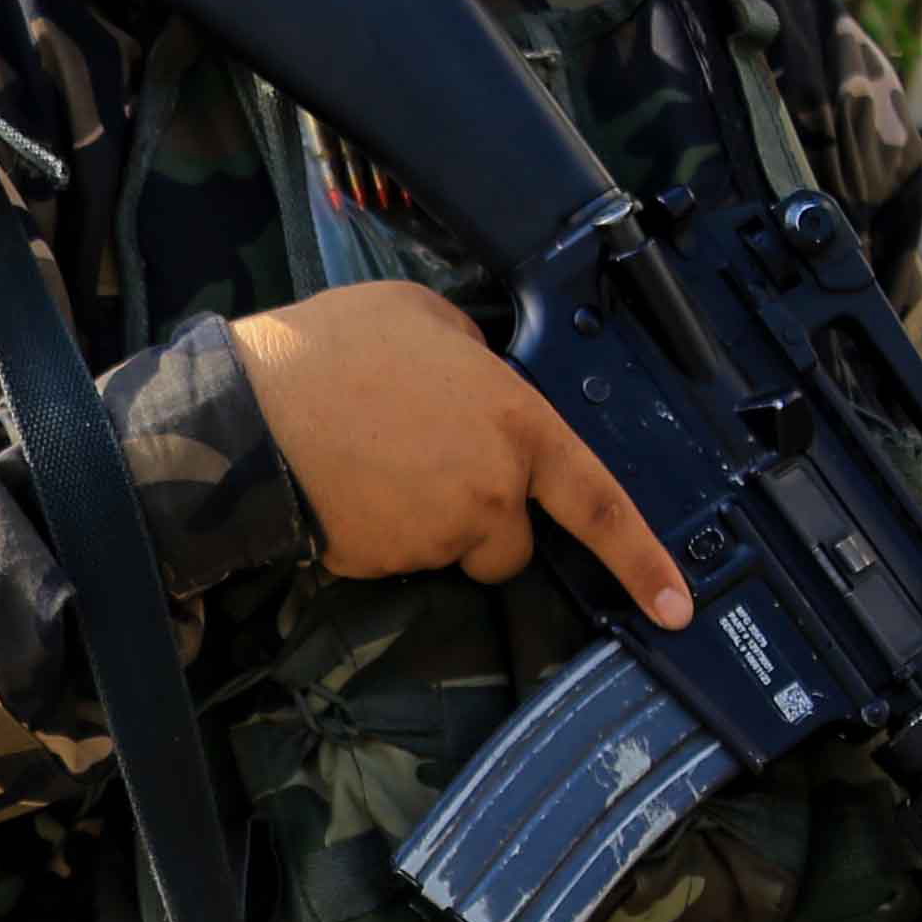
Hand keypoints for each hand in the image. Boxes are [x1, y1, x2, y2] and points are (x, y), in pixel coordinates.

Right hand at [223, 281, 693, 624]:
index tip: (676, 605)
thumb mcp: (428, 315)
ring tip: (367, 463)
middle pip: (509, 546)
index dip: (642, 559)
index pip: (599, 503)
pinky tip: (339, 487)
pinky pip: (390, 557)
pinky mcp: (378, 565)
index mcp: (516, 426)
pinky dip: (370, 533)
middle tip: (425, 472)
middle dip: (480, 525)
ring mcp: (431, 537)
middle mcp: (486, 492)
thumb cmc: (334, 348)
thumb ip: (478, 356)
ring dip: (420, 523)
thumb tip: (480, 373)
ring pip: (444, 550)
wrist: (244, 410)